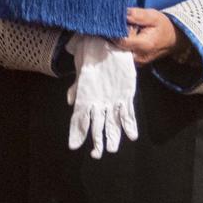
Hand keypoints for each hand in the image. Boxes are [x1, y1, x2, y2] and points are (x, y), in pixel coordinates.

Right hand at [65, 35, 139, 156]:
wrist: (105, 46)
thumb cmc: (89, 57)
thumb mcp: (81, 71)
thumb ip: (77, 87)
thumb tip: (70, 100)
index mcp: (86, 99)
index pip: (80, 120)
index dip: (77, 133)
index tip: (73, 146)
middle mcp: (99, 103)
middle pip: (97, 126)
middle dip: (97, 141)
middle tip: (96, 155)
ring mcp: (113, 101)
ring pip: (113, 123)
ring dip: (113, 136)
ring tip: (113, 149)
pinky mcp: (126, 96)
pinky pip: (128, 113)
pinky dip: (129, 124)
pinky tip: (132, 135)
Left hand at [114, 7, 178, 64]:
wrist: (174, 38)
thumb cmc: (163, 26)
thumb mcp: (153, 16)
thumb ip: (137, 15)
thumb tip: (123, 13)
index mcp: (144, 45)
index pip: (120, 41)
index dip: (115, 31)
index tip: (116, 22)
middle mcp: (139, 57)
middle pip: (117, 47)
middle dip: (116, 35)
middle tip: (124, 26)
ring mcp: (137, 62)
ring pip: (118, 51)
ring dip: (119, 41)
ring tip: (129, 31)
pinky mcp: (135, 63)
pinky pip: (123, 54)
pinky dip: (122, 45)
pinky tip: (128, 37)